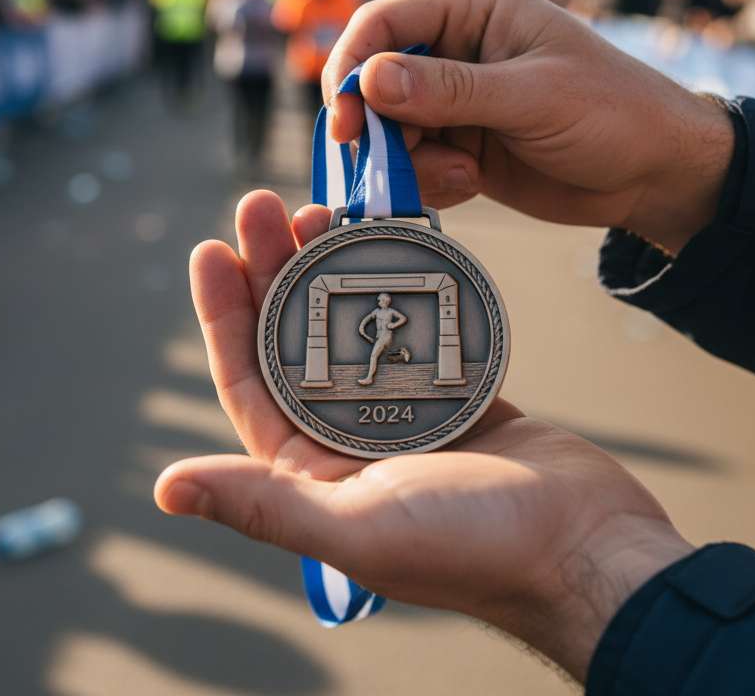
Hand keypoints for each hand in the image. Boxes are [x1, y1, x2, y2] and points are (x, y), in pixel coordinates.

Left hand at [155, 191, 691, 681]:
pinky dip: (393, 279)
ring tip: (318, 209)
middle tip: (262, 205)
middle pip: (293, 338)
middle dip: (270, 270)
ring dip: (326, 266)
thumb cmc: (475, 548)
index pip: (248, 379)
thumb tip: (167, 488)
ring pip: (349, 322)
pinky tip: (382, 236)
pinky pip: (409, 321)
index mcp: (312, 471)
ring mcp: (402, 409)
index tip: (211, 248)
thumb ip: (264, 504)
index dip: (223, 314)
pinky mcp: (451, 387)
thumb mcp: (356, 526)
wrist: (588, 548)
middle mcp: (348, 437)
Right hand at [323, 0, 733, 253]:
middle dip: (377, 126)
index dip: (352, 67)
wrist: (656, 174)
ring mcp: (455, 102)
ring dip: (410, 161)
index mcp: (474, 10)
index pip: (385, 24)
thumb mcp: (532, 97)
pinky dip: (431, 180)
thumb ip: (448, 90)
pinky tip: (472, 181)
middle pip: (376, 82)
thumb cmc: (613, 112)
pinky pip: (415, 163)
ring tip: (463, 173)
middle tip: (388, 164)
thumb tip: (367, 79)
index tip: (343, 119)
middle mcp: (456, 50)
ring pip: (390, 129)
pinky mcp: (460, 145)